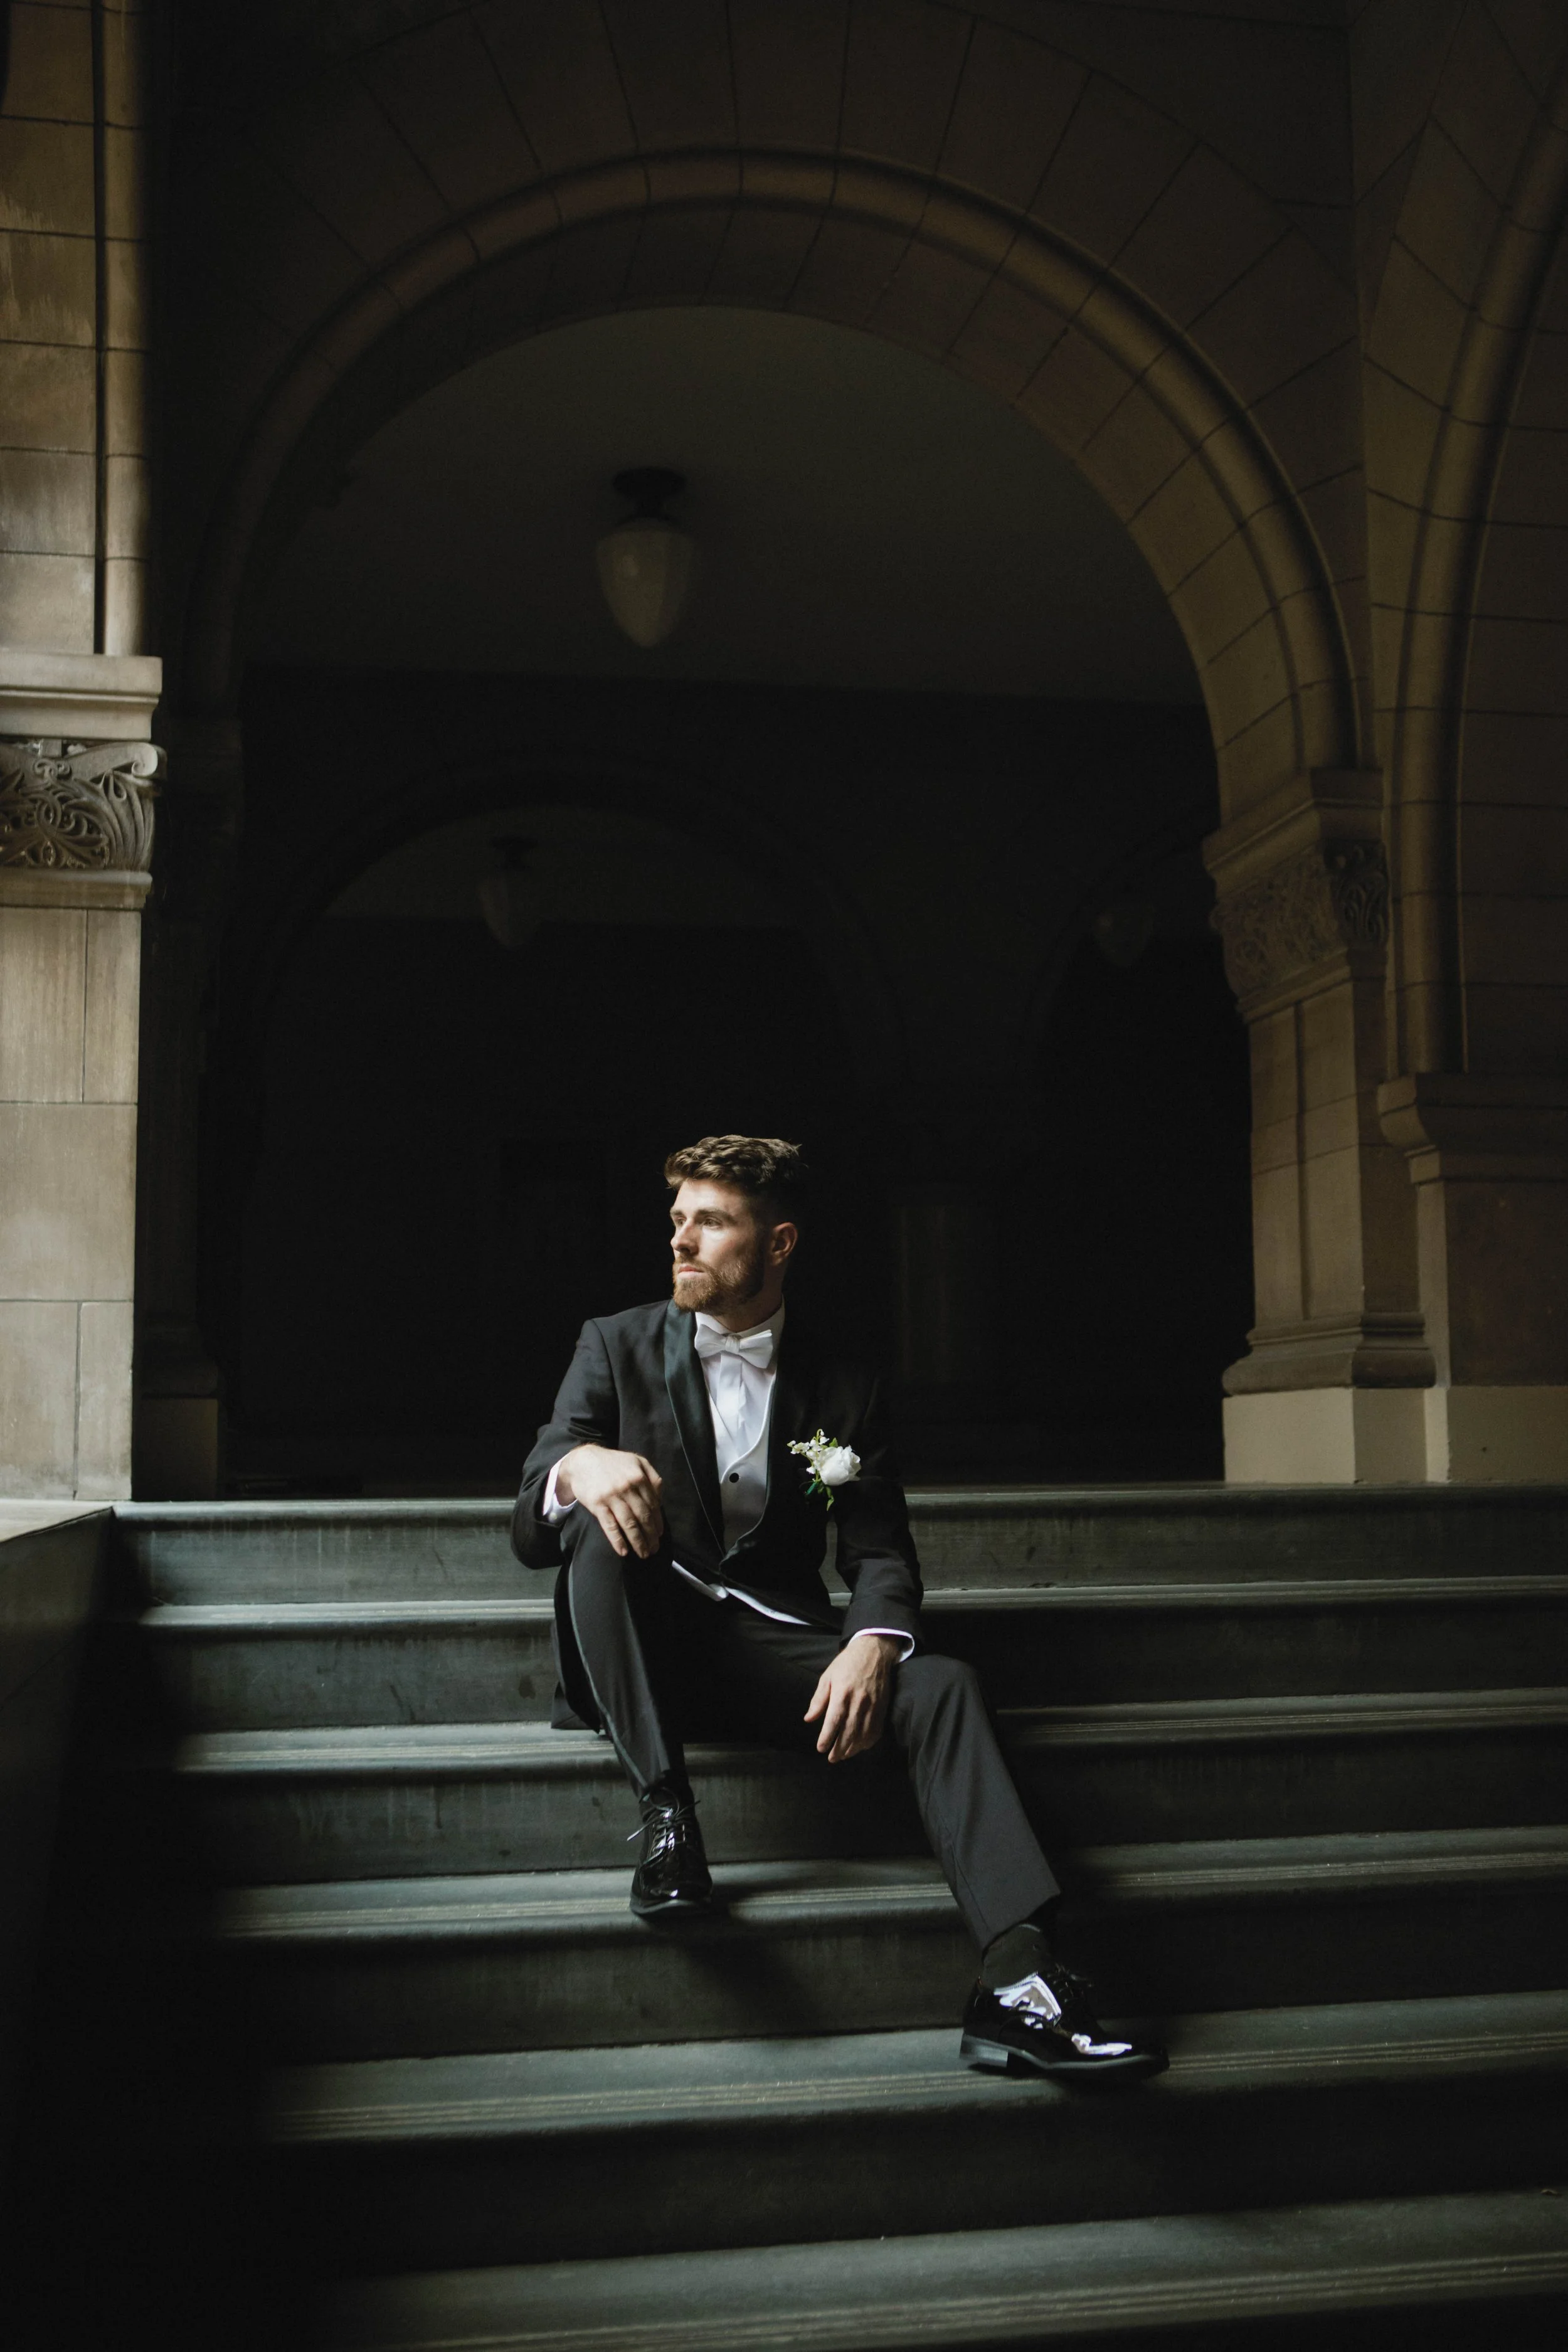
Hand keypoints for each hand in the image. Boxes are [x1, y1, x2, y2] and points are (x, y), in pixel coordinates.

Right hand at [556, 1445, 664, 1558]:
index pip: (653, 1505)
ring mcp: (612, 1496)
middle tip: (654, 1549)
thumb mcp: (637, 1462)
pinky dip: (617, 1540)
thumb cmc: (613, 1463)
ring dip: (638, 1541)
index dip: (657, 1522)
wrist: (583, 1461)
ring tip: (643, 1553)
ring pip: (629, 1523)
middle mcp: (627, 1487)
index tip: (659, 1535)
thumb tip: (660, 1499)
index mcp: (639, 1478)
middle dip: (651, 1536)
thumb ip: (652, 1477)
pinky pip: (610, 1525)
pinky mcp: (597, 1504)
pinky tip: (624, 1551)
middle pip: (643, 1516)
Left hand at [805, 1635, 899, 1762]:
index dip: (827, 1738)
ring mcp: (872, 1706)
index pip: (834, 1722)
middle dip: (839, 1749)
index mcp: (842, 1694)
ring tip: (844, 1755)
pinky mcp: (882, 1708)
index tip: (821, 1748)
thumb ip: (818, 1699)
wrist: (874, 1652)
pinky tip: (861, 1746)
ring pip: (863, 1735)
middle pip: (849, 1733)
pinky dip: (868, 1742)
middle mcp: (858, 1702)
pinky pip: (876, 1730)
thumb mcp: (827, 1677)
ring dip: (853, 1749)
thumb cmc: (846, 1664)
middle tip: (832, 1758)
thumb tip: (809, 1719)